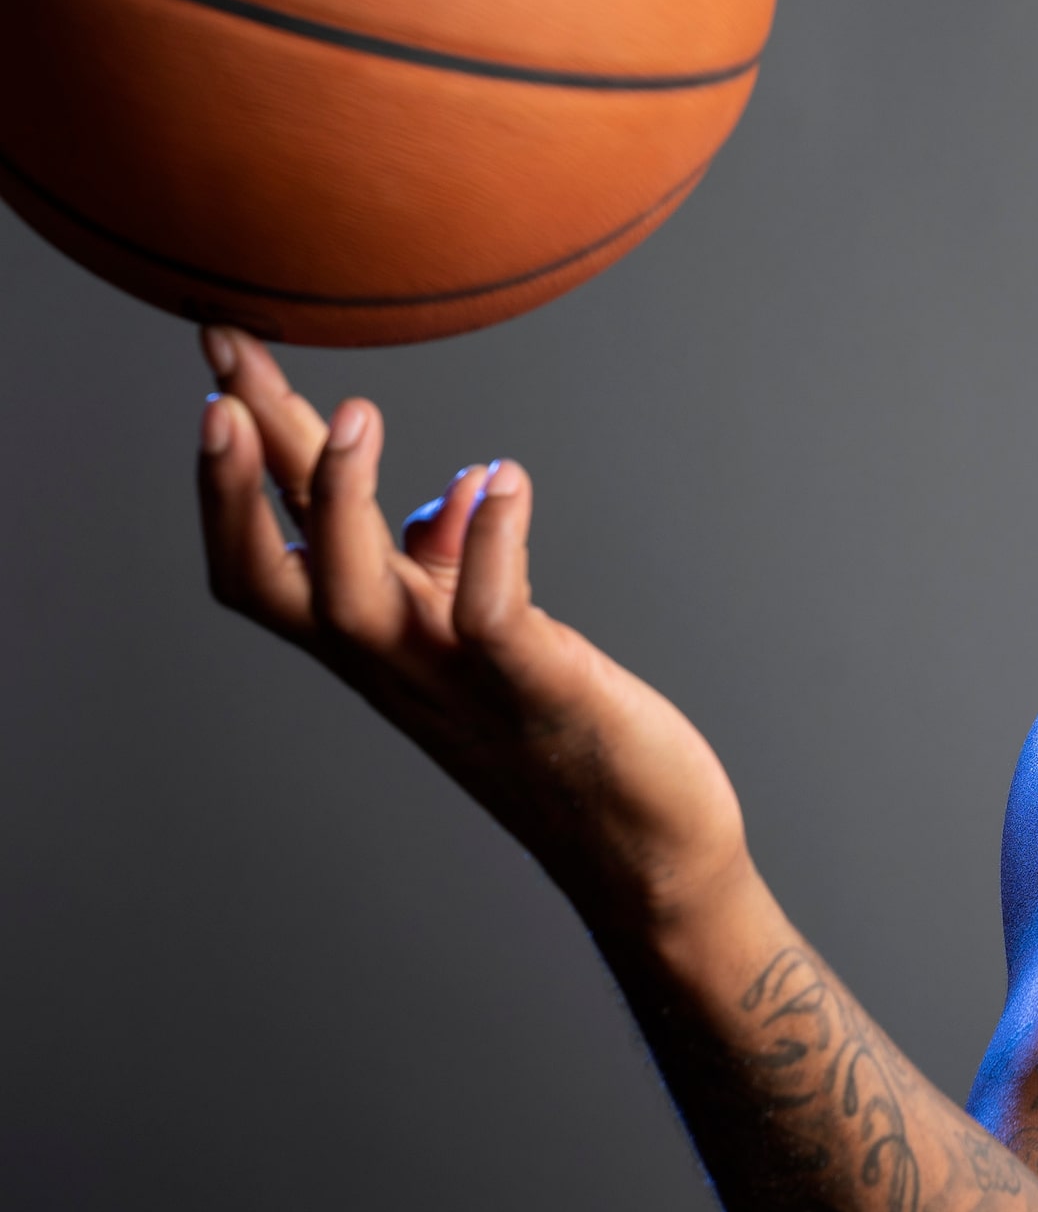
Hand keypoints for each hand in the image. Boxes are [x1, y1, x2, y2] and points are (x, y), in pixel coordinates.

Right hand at [195, 327, 750, 936]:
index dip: (239, 460)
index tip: (221, 363)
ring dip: (340, 503)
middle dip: (234, 481)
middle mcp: (398, 663)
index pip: (279, 540)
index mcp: (383, 638)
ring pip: (350, 599)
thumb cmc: (566, 731)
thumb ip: (462, 564)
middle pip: (272, 575)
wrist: (642, 849)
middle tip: (220, 381)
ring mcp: (458, 685)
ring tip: (352, 411)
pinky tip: (501, 479)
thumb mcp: (496, 635)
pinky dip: (491, 547)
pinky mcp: (537, 696)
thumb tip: (460, 485)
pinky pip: (490, 621)